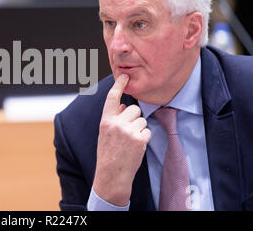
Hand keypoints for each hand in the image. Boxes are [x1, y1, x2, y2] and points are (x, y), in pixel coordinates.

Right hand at [93, 74, 150, 205]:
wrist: (111, 175)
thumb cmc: (108, 154)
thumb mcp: (105, 133)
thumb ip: (113, 118)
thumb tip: (123, 105)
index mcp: (105, 120)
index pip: (113, 98)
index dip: (119, 85)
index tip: (124, 76)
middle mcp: (116, 123)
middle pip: (134, 109)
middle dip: (134, 117)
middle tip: (127, 131)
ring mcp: (129, 131)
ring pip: (142, 119)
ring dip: (139, 128)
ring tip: (130, 141)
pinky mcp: (140, 139)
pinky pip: (147, 130)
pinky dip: (144, 137)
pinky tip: (136, 147)